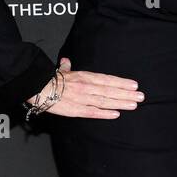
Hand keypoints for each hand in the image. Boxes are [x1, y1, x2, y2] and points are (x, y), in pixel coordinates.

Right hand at [27, 56, 143, 118]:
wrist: (36, 86)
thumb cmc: (49, 79)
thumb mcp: (61, 71)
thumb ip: (67, 67)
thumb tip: (66, 61)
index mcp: (84, 77)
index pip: (107, 79)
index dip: (121, 82)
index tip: (134, 85)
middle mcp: (86, 87)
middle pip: (110, 91)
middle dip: (126, 94)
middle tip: (141, 97)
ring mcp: (82, 98)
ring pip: (104, 101)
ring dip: (120, 103)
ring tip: (133, 105)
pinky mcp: (75, 110)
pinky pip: (92, 112)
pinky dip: (104, 113)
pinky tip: (116, 114)